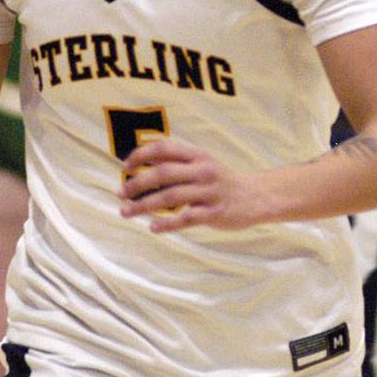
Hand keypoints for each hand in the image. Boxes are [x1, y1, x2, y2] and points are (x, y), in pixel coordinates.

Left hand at [119, 138, 269, 232]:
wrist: (256, 197)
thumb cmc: (221, 181)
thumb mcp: (203, 164)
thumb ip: (177, 162)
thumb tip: (142, 164)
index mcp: (198, 155)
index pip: (163, 148)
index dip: (141, 155)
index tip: (125, 167)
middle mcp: (203, 170)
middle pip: (163, 173)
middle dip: (137, 183)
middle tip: (120, 193)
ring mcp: (209, 191)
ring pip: (170, 196)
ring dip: (144, 205)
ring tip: (126, 212)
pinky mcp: (214, 212)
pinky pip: (186, 218)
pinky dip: (167, 224)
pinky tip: (153, 228)